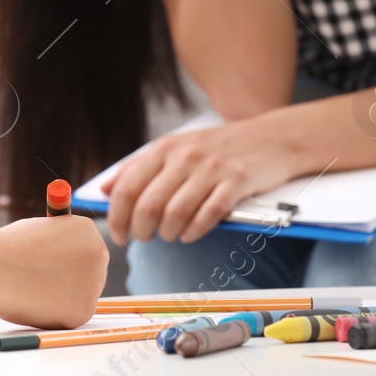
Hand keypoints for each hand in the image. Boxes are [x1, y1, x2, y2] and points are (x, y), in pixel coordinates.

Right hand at [0, 216, 108, 329]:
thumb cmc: (8, 249)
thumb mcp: (41, 232)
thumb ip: (59, 244)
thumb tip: (64, 257)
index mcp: (87, 230)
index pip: (87, 249)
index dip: (69, 261)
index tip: (54, 268)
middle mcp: (99, 255)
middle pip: (92, 274)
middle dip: (73, 282)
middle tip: (46, 286)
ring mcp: (94, 284)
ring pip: (80, 297)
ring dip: (62, 299)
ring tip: (32, 291)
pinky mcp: (83, 312)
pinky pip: (71, 317)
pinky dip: (54, 316)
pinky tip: (36, 304)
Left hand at [101, 117, 296, 244]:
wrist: (271, 137)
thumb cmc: (218, 147)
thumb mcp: (175, 147)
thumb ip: (139, 167)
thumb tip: (104, 190)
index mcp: (165, 148)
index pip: (127, 187)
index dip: (117, 217)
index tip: (119, 234)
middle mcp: (185, 156)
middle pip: (149, 205)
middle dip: (142, 231)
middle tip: (145, 238)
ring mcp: (212, 169)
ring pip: (176, 214)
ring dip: (168, 233)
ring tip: (170, 235)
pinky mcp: (236, 182)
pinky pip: (208, 216)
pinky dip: (195, 231)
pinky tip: (191, 234)